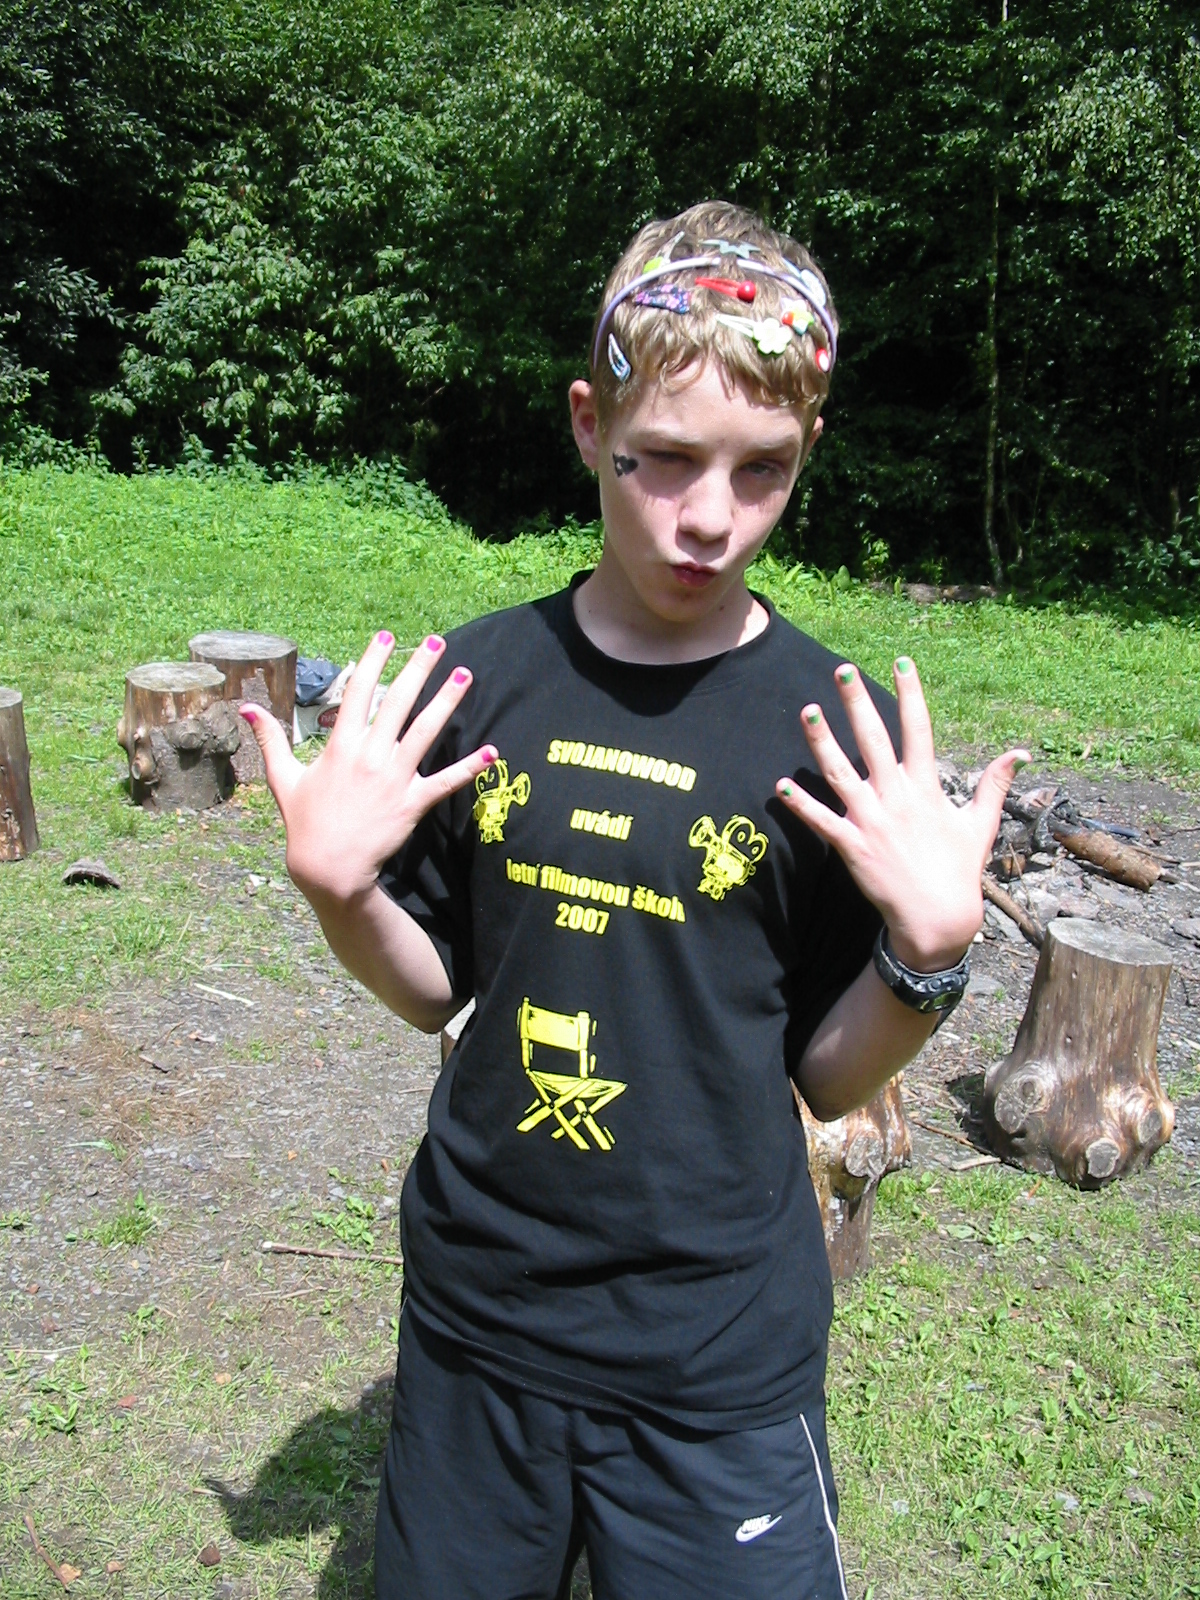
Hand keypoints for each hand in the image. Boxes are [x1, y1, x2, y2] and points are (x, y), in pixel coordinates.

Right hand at [240, 630, 494, 905]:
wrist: (329, 867)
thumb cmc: (305, 823)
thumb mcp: (283, 779)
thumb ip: (271, 740)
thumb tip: (246, 708)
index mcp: (342, 745)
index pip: (359, 690)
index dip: (373, 660)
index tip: (386, 636)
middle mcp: (371, 755)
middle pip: (399, 701)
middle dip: (419, 668)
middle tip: (437, 642)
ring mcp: (395, 778)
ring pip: (427, 731)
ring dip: (448, 701)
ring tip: (466, 674)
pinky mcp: (413, 802)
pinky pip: (445, 781)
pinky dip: (469, 767)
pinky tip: (491, 752)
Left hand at [775, 657, 1028, 971]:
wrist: (937, 919)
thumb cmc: (959, 871)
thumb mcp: (979, 824)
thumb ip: (994, 785)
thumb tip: (1020, 753)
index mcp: (927, 787)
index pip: (918, 729)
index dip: (910, 693)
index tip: (901, 662)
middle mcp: (897, 798)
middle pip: (874, 740)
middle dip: (856, 702)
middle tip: (841, 670)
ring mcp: (872, 821)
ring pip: (841, 773)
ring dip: (821, 742)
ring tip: (806, 711)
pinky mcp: (852, 847)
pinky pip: (822, 822)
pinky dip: (801, 805)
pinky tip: (781, 786)